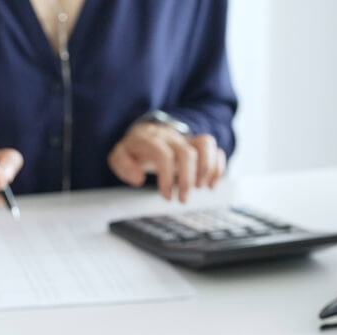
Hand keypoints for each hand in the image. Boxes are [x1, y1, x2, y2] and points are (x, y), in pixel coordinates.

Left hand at [108, 123, 225, 202]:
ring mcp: (186, 139)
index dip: (167, 178)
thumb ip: (122, 165)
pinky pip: (214, 148)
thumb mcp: (119, 155)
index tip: (166, 196)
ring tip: (201, 188)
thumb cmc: (135, 149)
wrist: (146, 132)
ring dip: (207, 169)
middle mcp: (171, 137)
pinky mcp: (197, 144)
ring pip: (205, 144)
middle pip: (187, 153)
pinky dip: (217, 166)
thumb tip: (137, 177)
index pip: (164, 155)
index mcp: (151, 140)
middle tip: (183, 199)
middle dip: (187, 180)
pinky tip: (211, 183)